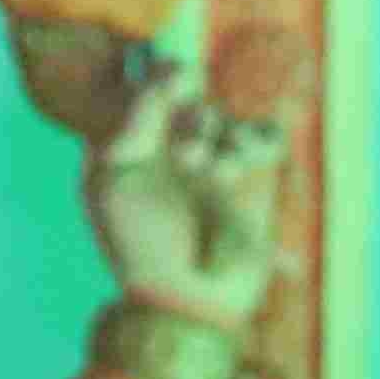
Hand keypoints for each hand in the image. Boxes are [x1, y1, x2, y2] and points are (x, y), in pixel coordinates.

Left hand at [82, 58, 282, 335]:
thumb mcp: (114, 182)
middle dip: (195, 124)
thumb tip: (156, 82)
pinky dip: (260, 144)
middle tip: (192, 158)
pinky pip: (265, 139)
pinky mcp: (252, 180)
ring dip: (227, 142)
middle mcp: (173, 147)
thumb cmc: (139, 245)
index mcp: (134, 143)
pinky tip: (244, 169)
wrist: (188, 301)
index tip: (174, 84)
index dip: (163, 76)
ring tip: (220, 176)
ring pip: (230, 120)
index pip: (150, 88)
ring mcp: (215, 162)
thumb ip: (129, 125)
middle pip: (194, 101)